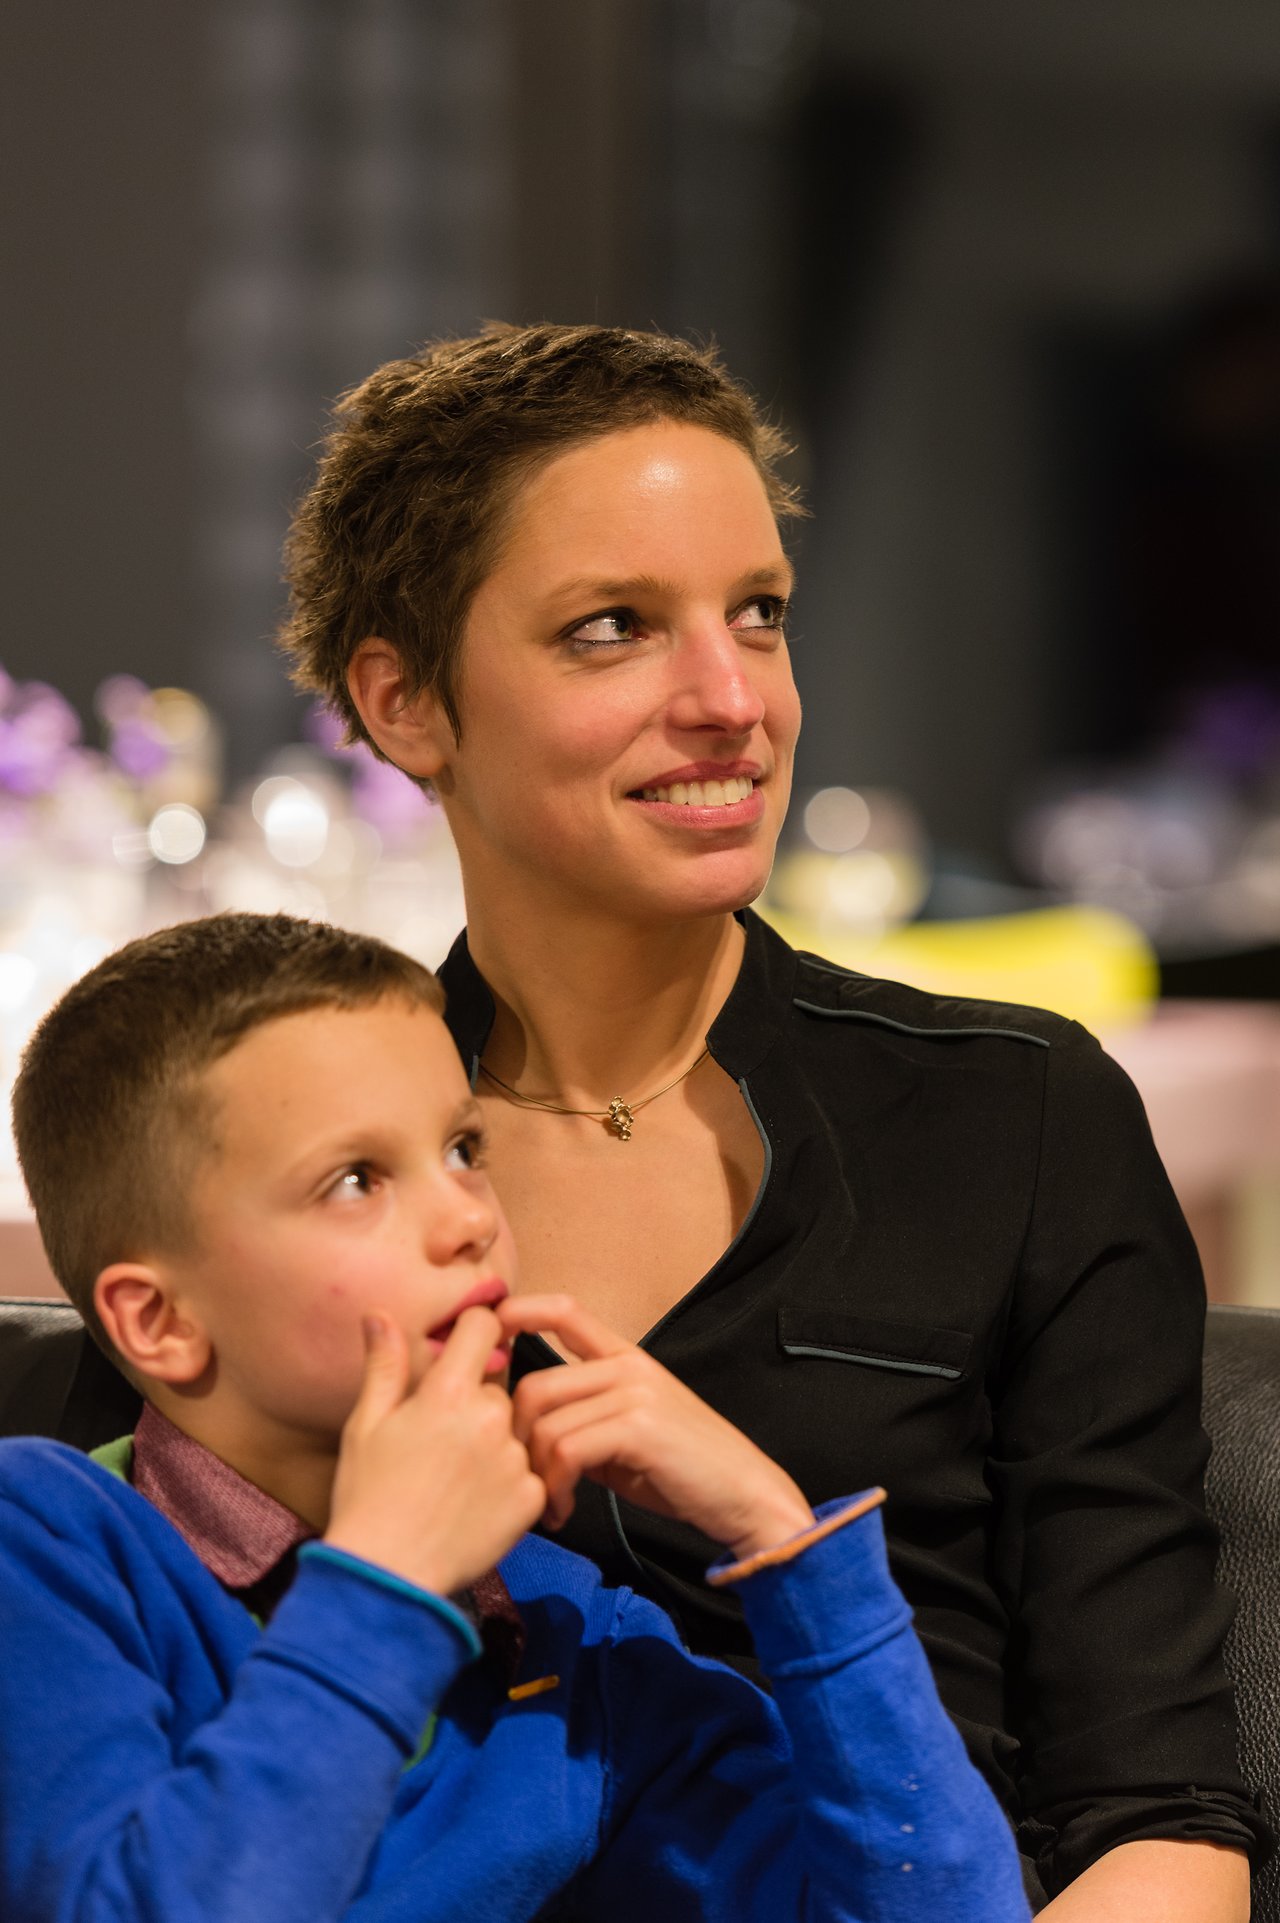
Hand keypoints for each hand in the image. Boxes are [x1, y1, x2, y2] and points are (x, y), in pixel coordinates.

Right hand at [324, 1308, 544, 1596]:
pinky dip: (509, 1482)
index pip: (484, 1326)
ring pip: (514, 1429)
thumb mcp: (366, 1425)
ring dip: (494, 1442)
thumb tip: (379, 1314)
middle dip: (475, 1401)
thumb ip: (384, 1365)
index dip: (473, 1333)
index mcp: (449, 1391)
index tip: (461, 1352)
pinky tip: (475, 1504)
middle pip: (497, 1385)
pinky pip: (528, 1471)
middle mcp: (491, 1417)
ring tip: (456, 1479)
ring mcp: (515, 1458)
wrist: (389, 1576)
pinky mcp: (532, 1496)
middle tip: (442, 1442)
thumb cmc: (367, 1497)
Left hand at [500, 1294, 813, 1558]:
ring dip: (535, 1473)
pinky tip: (563, 1511)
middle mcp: (628, 1366)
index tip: (491, 1336)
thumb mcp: (628, 1435)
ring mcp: (634, 1393)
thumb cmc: (684, 1471)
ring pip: (547, 1422)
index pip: (565, 1310)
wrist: (746, 1494)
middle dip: (515, 1439)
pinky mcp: (638, 1428)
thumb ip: (585, 1419)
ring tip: (547, 1505)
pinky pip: (566, 1451)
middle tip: (521, 1479)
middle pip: (536, 1384)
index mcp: (626, 1358)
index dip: (520, 1312)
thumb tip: (529, 1433)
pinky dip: (554, 1488)